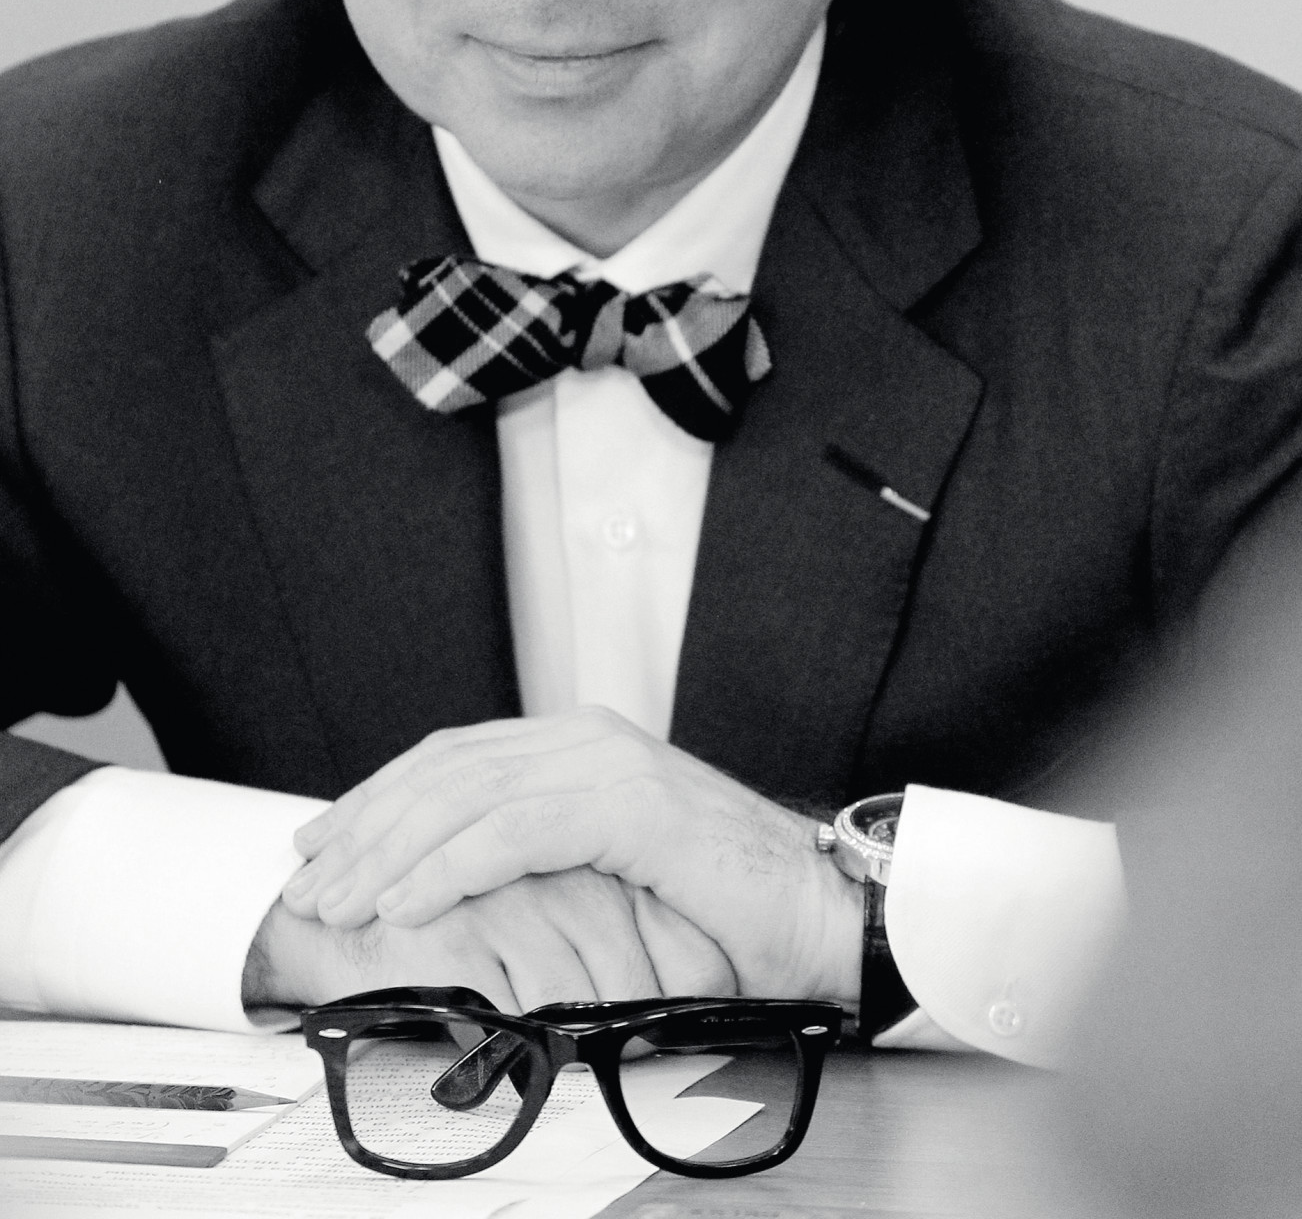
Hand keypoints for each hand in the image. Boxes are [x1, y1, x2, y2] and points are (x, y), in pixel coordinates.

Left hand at [283, 709, 861, 1003]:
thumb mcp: (609, 876)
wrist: (824, 914)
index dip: (378, 799)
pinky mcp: (632, 806)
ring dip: (391, 853)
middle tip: (309, 882)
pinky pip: (517, 831)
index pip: (453, 760)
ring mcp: (611, 765)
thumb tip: (444, 891)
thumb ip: (541, 860)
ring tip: (341, 900)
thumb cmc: (725, 910)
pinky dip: (451, 866)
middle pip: (446, 770)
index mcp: (580, 749)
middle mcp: (588, 741)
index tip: (323, 845)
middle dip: (366, 827)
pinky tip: (408, 901)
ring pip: (468, 796)